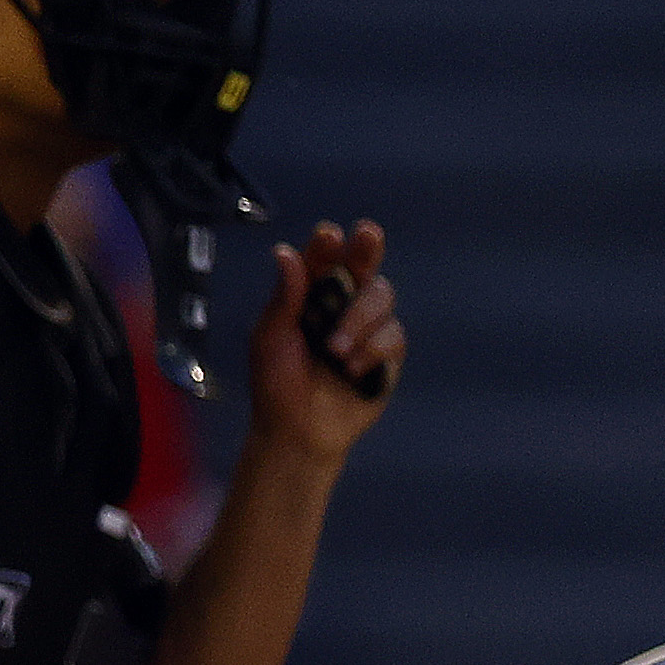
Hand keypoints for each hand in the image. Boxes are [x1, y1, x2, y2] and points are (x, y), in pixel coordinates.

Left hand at [242, 222, 401, 473]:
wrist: (300, 431)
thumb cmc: (276, 384)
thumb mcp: (270, 336)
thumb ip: (285, 296)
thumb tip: (286, 252)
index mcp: (308, 296)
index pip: (322, 260)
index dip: (328, 245)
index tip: (329, 234)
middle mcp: (341, 306)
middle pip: (363, 266)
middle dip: (366, 249)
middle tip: (367, 234)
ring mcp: (367, 329)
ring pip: (382, 298)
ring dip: (359, 320)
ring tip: (334, 351)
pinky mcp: (388, 355)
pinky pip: (394, 335)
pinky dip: (372, 350)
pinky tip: (351, 369)